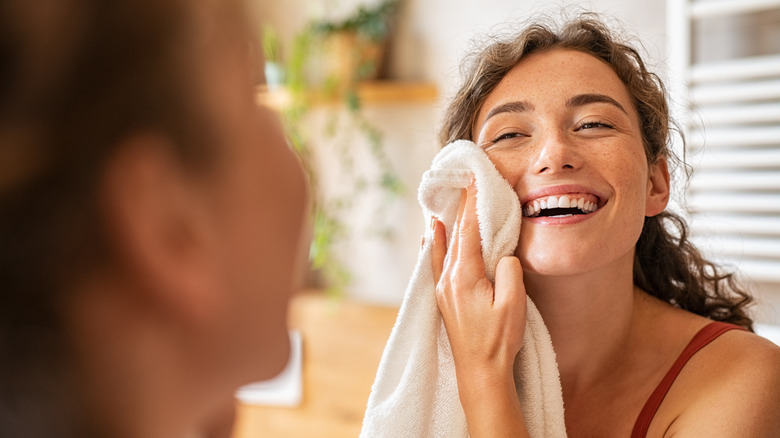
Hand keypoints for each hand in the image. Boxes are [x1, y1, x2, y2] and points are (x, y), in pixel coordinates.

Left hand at [431, 181, 528, 436]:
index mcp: (464, 276)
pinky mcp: (444, 300)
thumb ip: (509, 272)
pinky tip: (429, 236)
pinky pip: (435, 263)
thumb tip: (502, 255)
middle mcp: (448, 279)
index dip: (473, 204)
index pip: (469, 231)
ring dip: (446, 223)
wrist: (480, 372)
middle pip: (454, 235)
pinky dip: (434, 245)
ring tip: (443, 201)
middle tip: (463, 182)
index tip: (476, 181)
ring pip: (442, 247)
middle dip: (460, 208)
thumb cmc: (499, 340)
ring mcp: (443, 290)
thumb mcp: (514, 303)